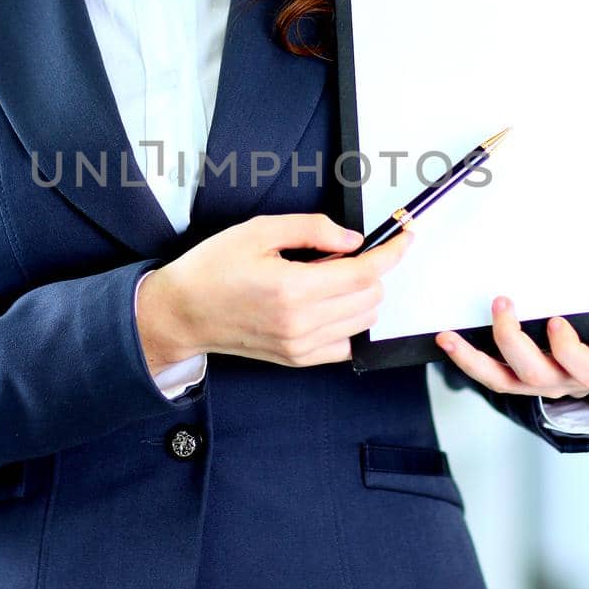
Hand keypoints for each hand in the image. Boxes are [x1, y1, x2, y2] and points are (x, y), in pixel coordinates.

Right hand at [137, 213, 414, 369]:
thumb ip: (312, 229)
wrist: (183, 312)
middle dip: (371, 269)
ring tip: (325, 276)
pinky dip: (349, 320)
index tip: (405, 236)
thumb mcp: (259, 231)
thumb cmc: (213, 268)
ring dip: (361, 294)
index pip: (364, 273)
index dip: (392, 252)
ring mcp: (301, 346)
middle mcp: (301, 323)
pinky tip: (325, 302)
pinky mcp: (298, 359)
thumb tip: (352, 239)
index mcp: (293, 289)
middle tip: (339, 253)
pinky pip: (347, 343)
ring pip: (364, 320)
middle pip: (371, 297)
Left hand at [435, 297, 588, 399]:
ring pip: (502, 380)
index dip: (566, 347)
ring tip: (449, 338)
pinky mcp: (517, 382)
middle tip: (502, 304)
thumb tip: (586, 250)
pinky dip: (468, 361)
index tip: (556, 320)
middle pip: (534, 372)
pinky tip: (450, 343)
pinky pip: (490, 376)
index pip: (582, 366)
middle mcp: (562, 381)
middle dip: (512, 338)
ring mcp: (537, 385)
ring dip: (472, 358)